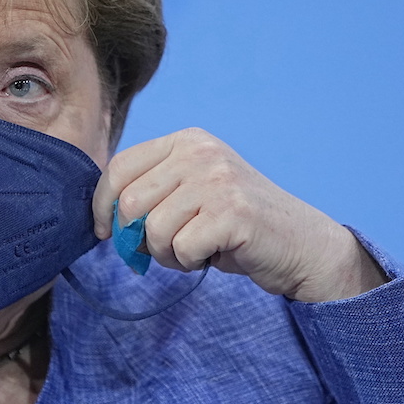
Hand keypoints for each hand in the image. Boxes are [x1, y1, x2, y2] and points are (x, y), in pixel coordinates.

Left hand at [92, 128, 386, 302]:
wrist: (301, 244)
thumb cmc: (234, 226)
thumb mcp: (189, 194)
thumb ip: (151, 195)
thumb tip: (105, 222)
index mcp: (186, 141)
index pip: (119, 167)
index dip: (103, 205)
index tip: (106, 231)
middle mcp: (200, 152)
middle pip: (131, 202)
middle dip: (138, 237)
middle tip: (165, 249)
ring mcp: (218, 179)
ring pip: (154, 229)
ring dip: (167, 254)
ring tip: (194, 251)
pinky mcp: (233, 212)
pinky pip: (182, 248)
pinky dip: (190, 262)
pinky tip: (212, 255)